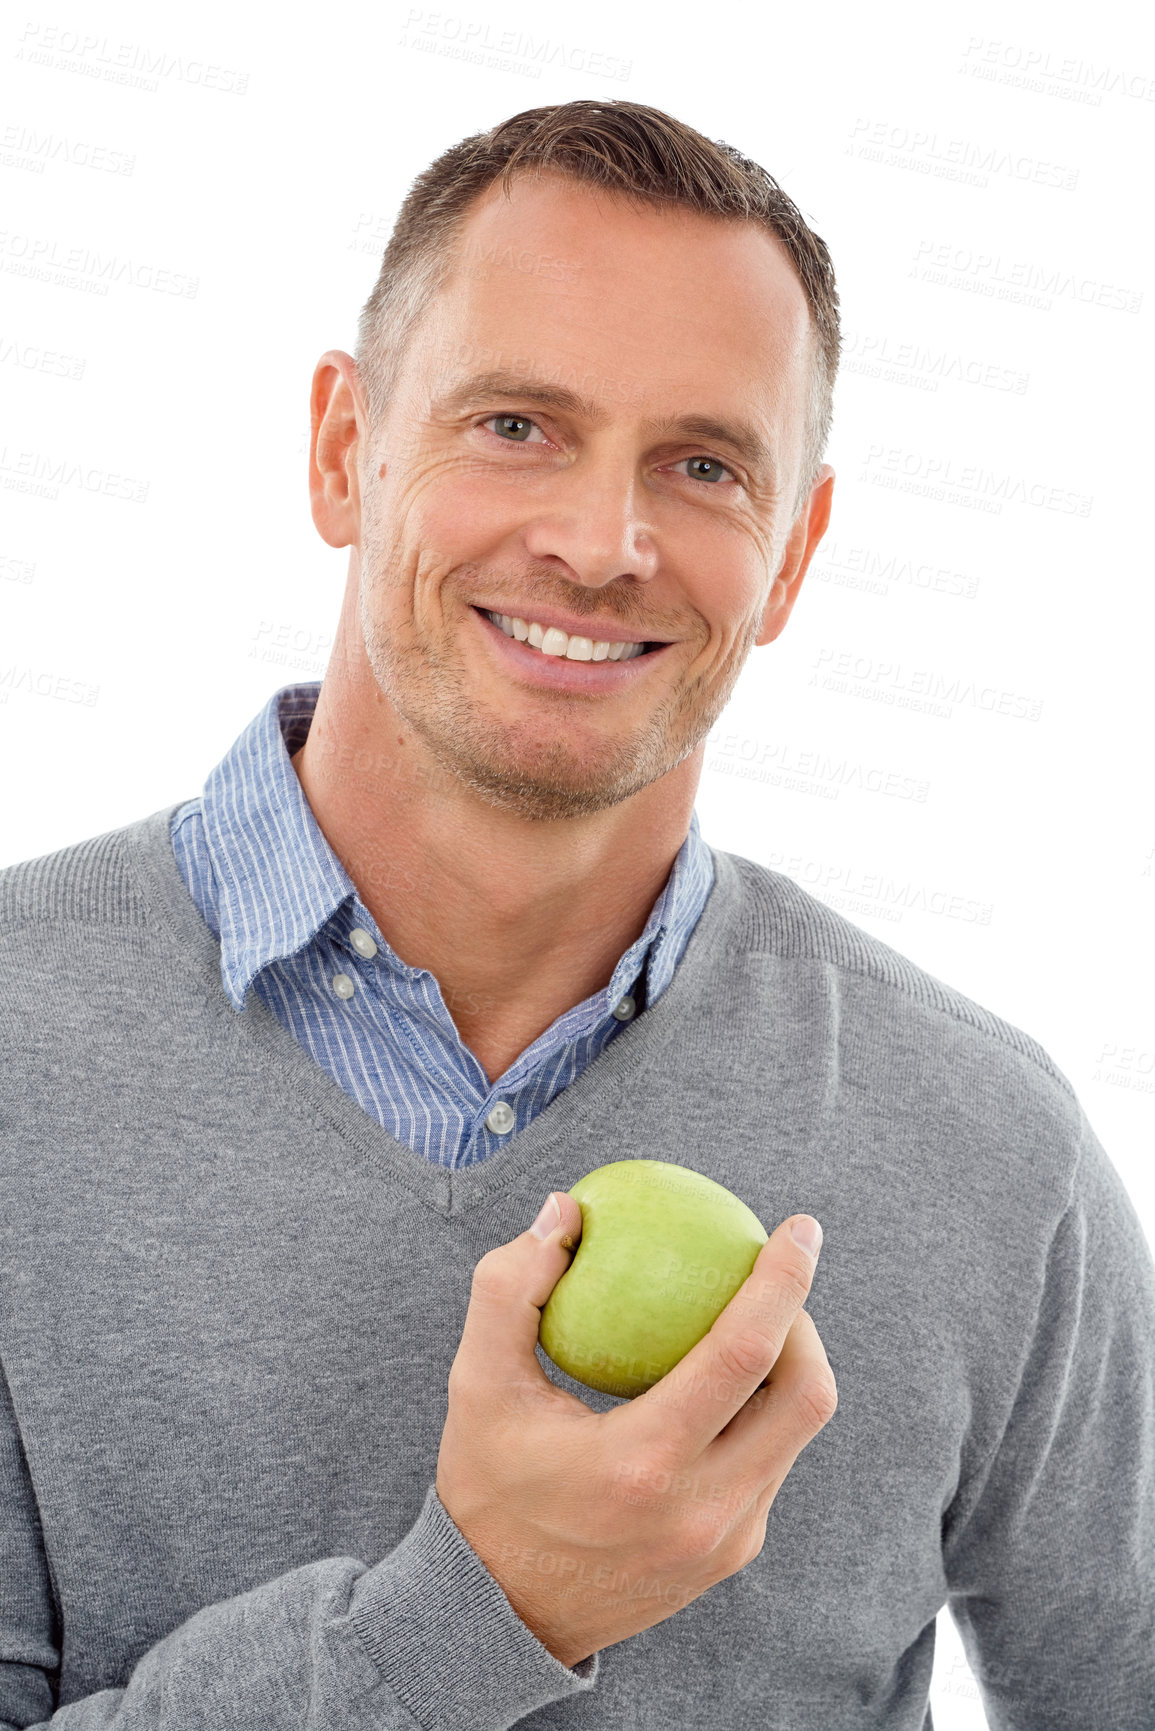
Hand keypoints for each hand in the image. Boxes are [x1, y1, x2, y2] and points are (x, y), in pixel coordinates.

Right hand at [435, 1193, 836, 1669]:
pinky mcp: (732, 1554)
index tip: (799, 1227)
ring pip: (798, 1433)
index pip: (746, 1353)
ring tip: (753, 1318)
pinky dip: (762, 1410)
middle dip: (806, 1319)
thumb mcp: (476, 1382)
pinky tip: (725, 1380)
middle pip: (807, 1396)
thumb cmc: (486, 1487)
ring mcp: (727, 1539)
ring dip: (790, 1365)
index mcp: (645, 1463)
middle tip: (778, 1273)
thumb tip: (564, 1211)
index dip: (785, 1281)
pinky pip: (771, 1464)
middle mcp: (702, 1507)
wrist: (498, 1618)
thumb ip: (512, 1286)